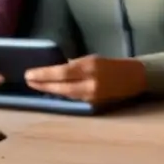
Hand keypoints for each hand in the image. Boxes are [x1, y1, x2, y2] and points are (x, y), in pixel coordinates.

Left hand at [24, 55, 146, 104]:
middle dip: (42, 85)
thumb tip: (56, 69)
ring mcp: (91, 95)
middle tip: (28, 81)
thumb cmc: (113, 64)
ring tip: (36, 86)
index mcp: (90, 67)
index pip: (61, 72)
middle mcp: (90, 83)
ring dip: (49, 91)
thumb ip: (75, 65)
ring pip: (65, 95)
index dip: (44, 75)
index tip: (29, 74)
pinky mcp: (93, 104)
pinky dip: (61, 95)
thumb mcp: (93, 59)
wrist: (135, 78)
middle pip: (60, 87)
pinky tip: (52, 92)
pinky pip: (73, 99)